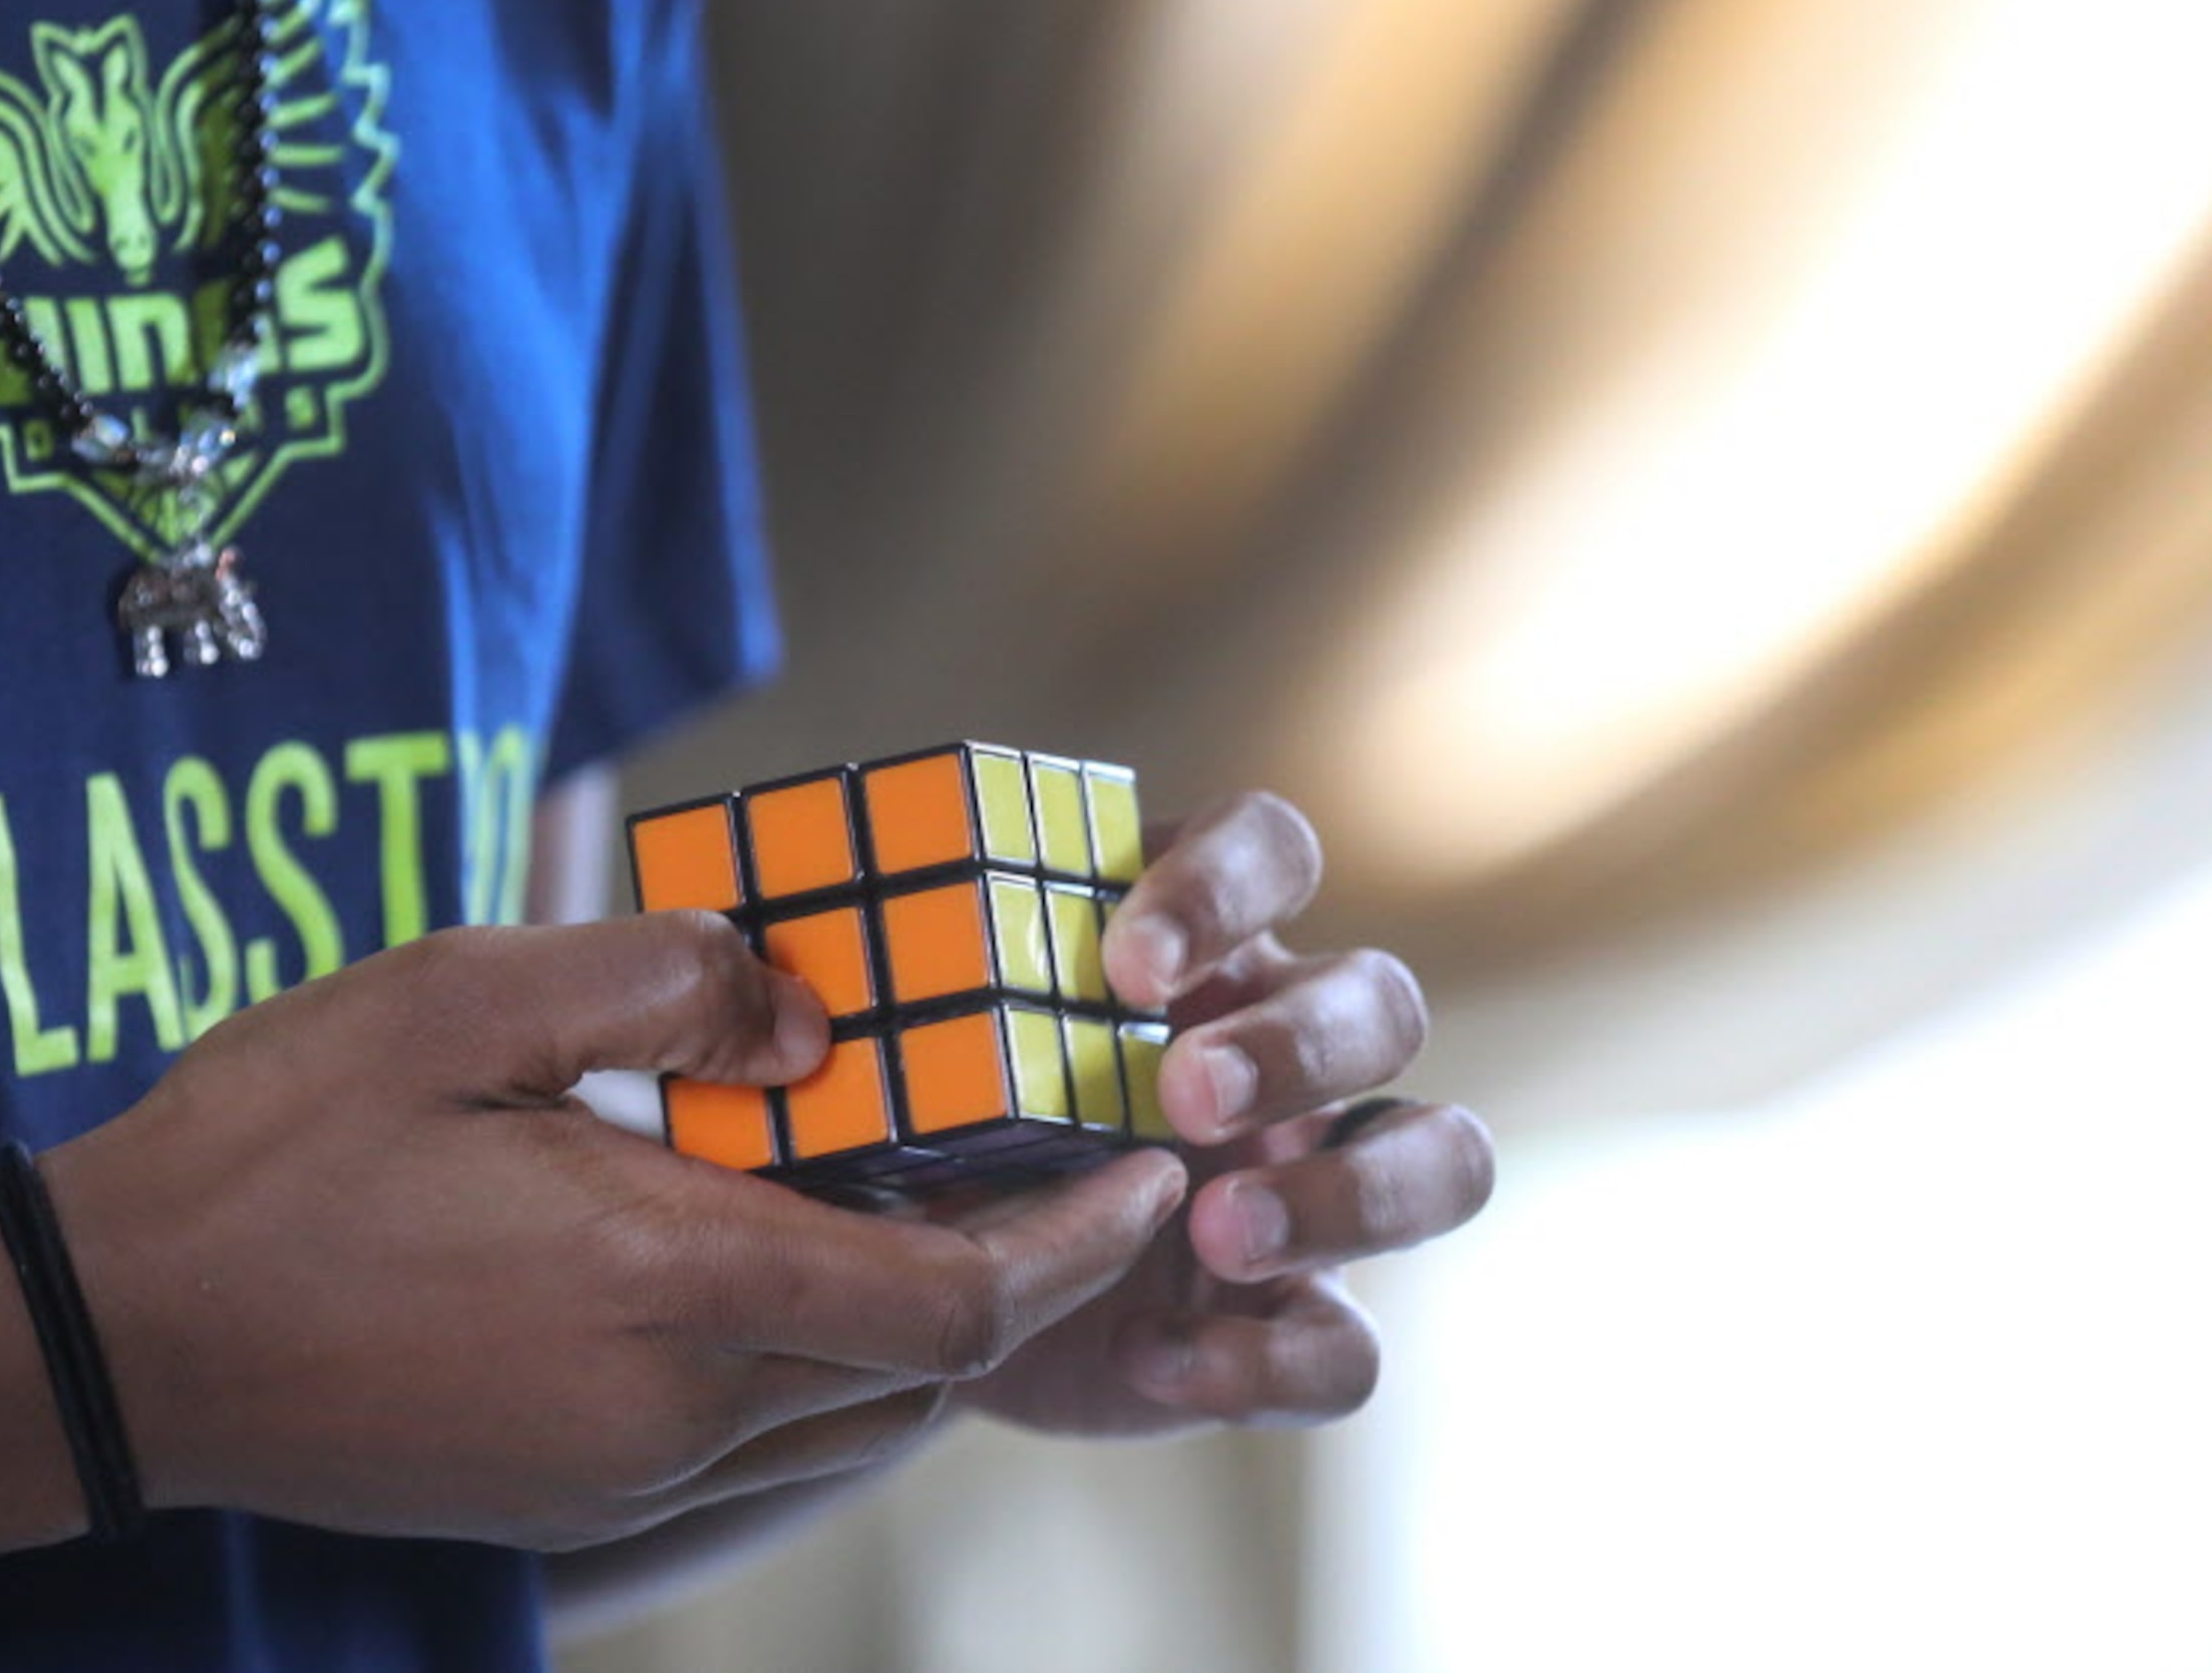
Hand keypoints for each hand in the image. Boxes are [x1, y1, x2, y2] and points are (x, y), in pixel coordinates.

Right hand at [44, 913, 1185, 1548]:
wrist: (113, 1343)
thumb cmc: (276, 1150)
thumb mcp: (460, 995)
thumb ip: (665, 981)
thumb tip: (812, 1013)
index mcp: (672, 1287)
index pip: (958, 1296)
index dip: (1078, 1239)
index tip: (1149, 1167)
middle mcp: (674, 1415)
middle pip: (926, 1365)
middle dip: (1024, 1272)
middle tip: (1065, 1162)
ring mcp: (619, 1475)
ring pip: (850, 1415)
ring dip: (924, 1320)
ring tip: (942, 1199)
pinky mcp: (567, 1498)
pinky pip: (761, 1442)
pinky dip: (826, 1361)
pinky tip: (790, 1262)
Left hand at [961, 793, 1493, 1436]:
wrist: (913, 1290)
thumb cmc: (918, 1117)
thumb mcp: (905, 1045)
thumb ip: (899, 986)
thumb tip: (772, 960)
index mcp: (1196, 943)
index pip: (1273, 851)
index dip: (1228, 888)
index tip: (1129, 962)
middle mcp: (1283, 1047)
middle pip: (1383, 1002)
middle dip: (1297, 1045)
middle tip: (1182, 1094)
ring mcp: (1309, 1184)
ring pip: (1438, 1157)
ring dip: (1344, 1192)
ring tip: (1217, 1229)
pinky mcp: (1292, 1321)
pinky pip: (1352, 1346)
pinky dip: (1268, 1359)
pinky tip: (1153, 1360)